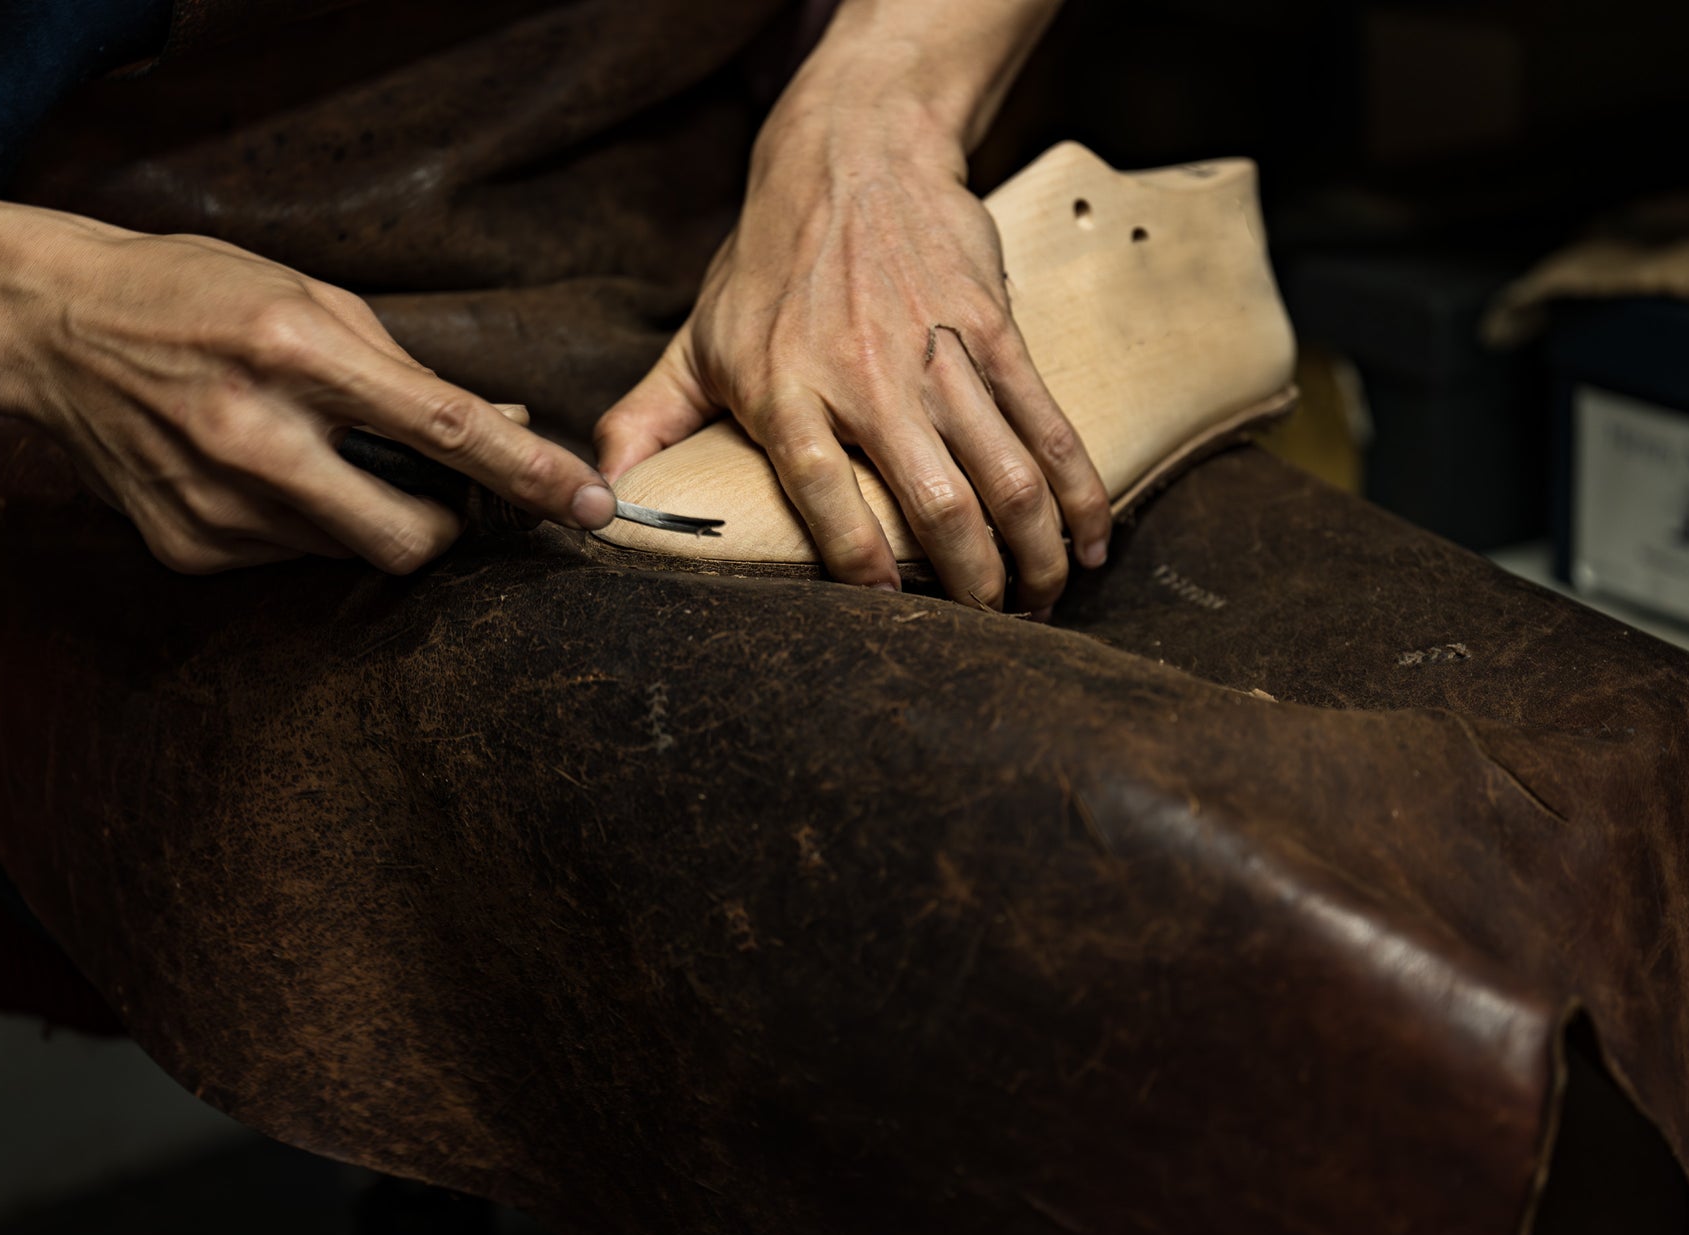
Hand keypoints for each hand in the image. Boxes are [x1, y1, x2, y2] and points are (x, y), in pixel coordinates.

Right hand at [0, 223, 616, 573]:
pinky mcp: (186, 548)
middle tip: (440, 490)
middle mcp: (254, 437)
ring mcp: (214, 504)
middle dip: (447, 526)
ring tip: (318, 453)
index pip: (445, 431)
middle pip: (409, 538)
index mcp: (294, 352)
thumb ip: (409, 375)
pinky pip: (291, 559)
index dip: (529, 476)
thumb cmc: (193, 294)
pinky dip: (304, 524)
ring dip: (366, 515)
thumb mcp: (311, 297)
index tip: (592, 505)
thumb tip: (506, 432)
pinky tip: (257, 471)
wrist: (48, 326)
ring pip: (352, 554)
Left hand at [595, 3, 1106, 616]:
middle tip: (988, 628)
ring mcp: (938, 353)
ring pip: (1006, 473)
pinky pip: (1046, 424)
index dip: (859, 560)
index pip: (823, 490)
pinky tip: (1088, 543)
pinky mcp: (993, 330)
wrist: (850, 152)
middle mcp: (865, 375)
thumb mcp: (693, 340)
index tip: (886, 609)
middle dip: (973, 581)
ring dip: (1033, 551)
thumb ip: (645, 422)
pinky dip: (1078, 491)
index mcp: (785, 388)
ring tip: (1041, 601)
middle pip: (937, 500)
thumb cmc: (768, 262)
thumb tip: (600, 498)